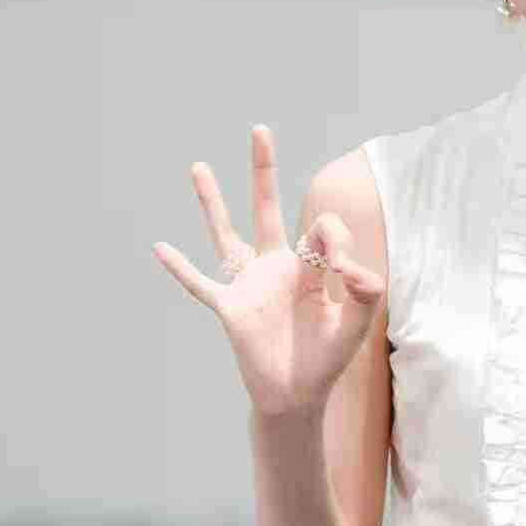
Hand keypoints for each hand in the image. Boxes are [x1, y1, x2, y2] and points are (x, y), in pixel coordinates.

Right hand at [153, 125, 384, 416]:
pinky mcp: (230, 308)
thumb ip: (366, 288)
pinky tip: (160, 247)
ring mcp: (249, 284)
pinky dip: (181, 268)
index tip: (344, 272)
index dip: (336, 242)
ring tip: (198, 166)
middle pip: (267, 208)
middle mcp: (275, 266)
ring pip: (226, 234)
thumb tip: (348, 265)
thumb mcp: (359, 320)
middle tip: (260, 130)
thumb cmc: (327, 358)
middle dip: (264, 171)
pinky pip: (200, 284)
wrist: (298, 395)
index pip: (322, 230)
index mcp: (310, 266)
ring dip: (212, 201)